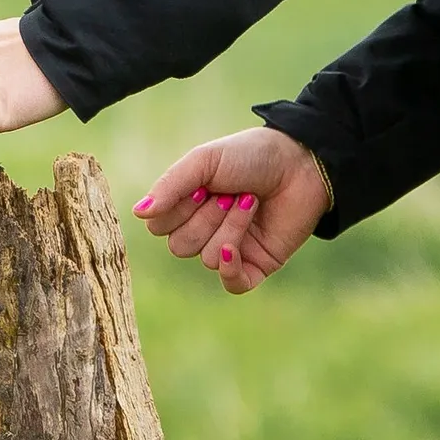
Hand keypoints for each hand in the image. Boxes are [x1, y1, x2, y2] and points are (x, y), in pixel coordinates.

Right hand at [137, 128, 333, 295]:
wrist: (301, 163)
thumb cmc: (251, 156)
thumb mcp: (204, 161)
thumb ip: (170, 185)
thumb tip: (137, 213)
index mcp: (186, 205)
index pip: (159, 226)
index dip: (177, 208)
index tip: (202, 186)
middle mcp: (204, 229)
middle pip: (179, 246)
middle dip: (205, 218)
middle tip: (229, 194)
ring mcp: (230, 249)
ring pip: (206, 259)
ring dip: (230, 227)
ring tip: (251, 202)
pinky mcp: (257, 265)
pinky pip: (232, 283)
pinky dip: (230, 268)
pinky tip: (235, 249)